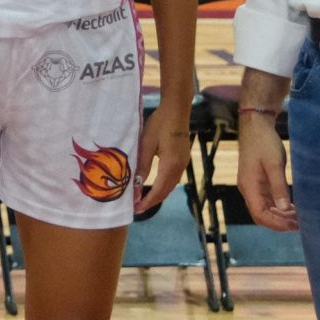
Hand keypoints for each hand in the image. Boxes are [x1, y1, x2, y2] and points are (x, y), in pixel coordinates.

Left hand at [133, 100, 187, 215]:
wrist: (176, 110)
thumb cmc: (159, 125)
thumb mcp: (146, 145)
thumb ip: (143, 166)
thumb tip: (136, 186)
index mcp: (170, 165)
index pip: (159, 190)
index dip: (148, 201)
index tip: (136, 210)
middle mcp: (180, 167)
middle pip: (166, 191)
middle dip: (152, 201)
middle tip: (137, 209)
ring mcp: (183, 163)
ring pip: (171, 185)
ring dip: (158, 194)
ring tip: (144, 200)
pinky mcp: (183, 159)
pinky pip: (173, 178)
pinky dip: (164, 186)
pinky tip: (155, 186)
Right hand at [235, 113, 295, 230]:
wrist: (256, 126)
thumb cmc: (264, 143)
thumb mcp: (274, 164)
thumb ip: (279, 186)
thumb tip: (284, 208)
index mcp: (249, 187)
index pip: (260, 214)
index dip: (276, 224)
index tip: (294, 226)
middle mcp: (248, 189)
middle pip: (261, 215)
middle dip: (279, 222)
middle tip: (300, 225)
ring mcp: (253, 186)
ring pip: (265, 208)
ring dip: (280, 215)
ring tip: (299, 218)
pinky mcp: (259, 181)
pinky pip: (268, 200)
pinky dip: (279, 207)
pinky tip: (292, 208)